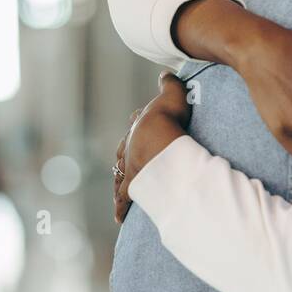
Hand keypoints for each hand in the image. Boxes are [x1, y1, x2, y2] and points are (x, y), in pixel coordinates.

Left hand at [114, 72, 192, 222]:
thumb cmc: (167, 116)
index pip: (136, 126)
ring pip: (120, 176)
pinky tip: (119, 218)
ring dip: (121, 185)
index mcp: (139, 126)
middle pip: (124, 153)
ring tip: (122, 194)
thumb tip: (167, 73)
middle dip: (127, 158)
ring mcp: (129, 166)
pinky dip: (121, 207)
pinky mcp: (132, 183)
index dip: (139, 128)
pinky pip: (124, 197)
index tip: (140, 131)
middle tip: (128, 165)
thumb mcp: (172, 93)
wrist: (158, 137)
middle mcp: (129, 146)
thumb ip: (170, 83)